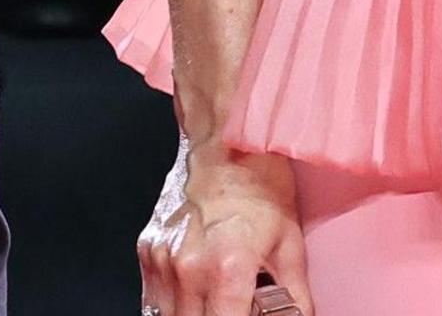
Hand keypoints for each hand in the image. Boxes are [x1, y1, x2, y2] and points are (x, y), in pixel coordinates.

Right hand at [139, 144, 312, 315]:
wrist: (225, 141)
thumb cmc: (258, 183)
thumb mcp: (290, 243)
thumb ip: (294, 296)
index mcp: (225, 270)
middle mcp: (187, 269)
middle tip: (234, 307)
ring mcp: (162, 261)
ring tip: (216, 302)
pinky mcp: (147, 251)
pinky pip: (152, 299)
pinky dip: (171, 306)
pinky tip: (195, 294)